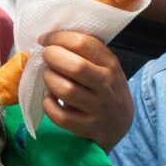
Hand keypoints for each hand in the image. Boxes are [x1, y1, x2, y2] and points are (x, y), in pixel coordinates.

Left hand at [38, 29, 132, 145]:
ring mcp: (98, 108)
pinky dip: (48, 104)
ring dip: (49, 79)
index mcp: (110, 64)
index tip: (45, 39)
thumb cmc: (105, 87)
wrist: (121, 123)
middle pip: (75, 66)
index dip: (58, 38)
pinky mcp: (87, 127)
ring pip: (65, 90)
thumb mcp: (105, 66)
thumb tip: (51, 37)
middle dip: (52, 57)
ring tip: (48, 76)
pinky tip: (49, 98)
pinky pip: (60, 116)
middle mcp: (106, 85)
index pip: (83, 43)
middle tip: (45, 57)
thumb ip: (86, 52)